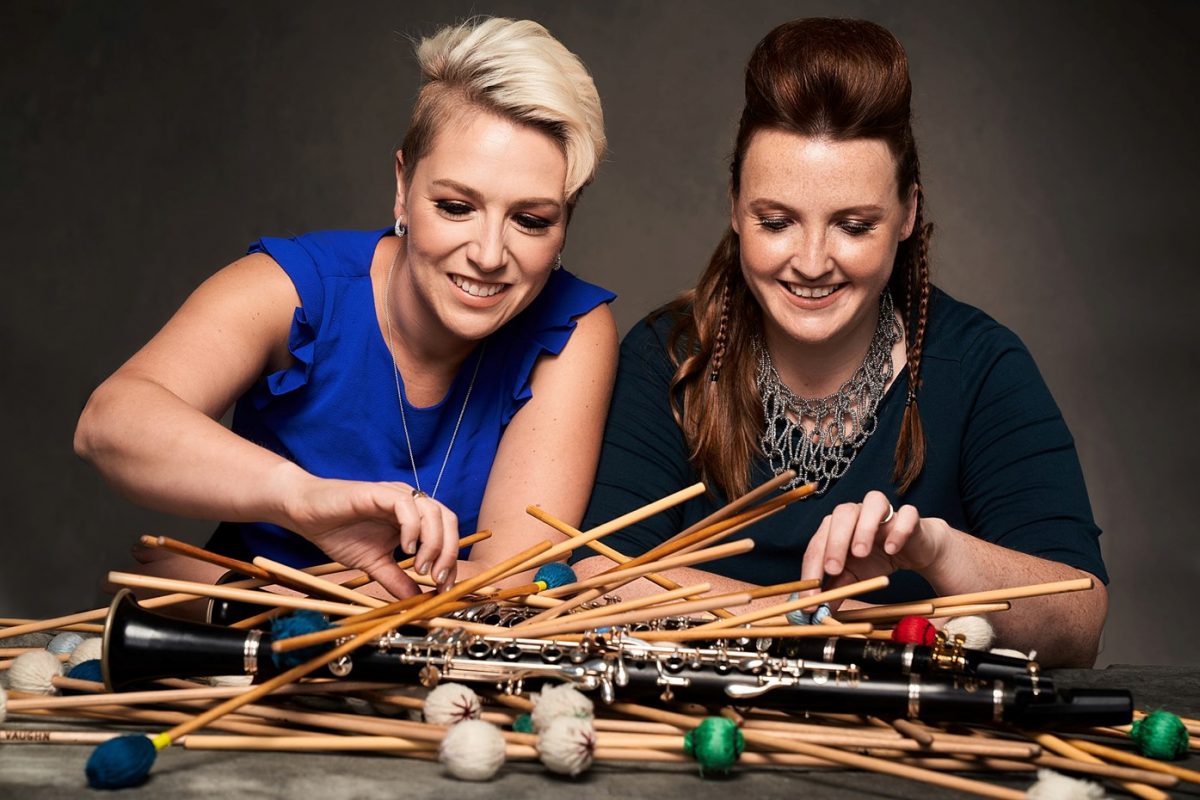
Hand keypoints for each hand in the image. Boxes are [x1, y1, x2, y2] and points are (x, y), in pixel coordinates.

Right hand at [283, 476, 459, 598]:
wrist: (305, 514)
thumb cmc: (338, 533)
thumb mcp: (373, 564)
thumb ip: (396, 580)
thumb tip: (417, 602)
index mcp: (413, 519)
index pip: (446, 534)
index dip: (451, 561)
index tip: (445, 588)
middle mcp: (410, 504)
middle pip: (448, 521)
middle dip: (449, 553)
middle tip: (436, 579)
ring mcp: (396, 495)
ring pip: (433, 512)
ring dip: (433, 543)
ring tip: (419, 567)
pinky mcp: (379, 492)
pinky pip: (407, 505)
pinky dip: (413, 527)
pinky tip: (405, 548)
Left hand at [799, 490, 945, 599]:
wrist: (913, 551)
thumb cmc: (876, 559)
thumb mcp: (853, 578)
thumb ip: (835, 591)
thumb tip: (814, 611)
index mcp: (837, 526)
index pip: (818, 542)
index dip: (812, 567)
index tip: (811, 595)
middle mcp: (858, 513)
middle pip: (841, 514)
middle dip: (834, 542)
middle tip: (834, 570)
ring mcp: (884, 511)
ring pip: (872, 503)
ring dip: (863, 528)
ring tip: (861, 554)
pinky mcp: (910, 517)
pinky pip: (906, 515)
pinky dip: (898, 530)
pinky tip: (892, 549)